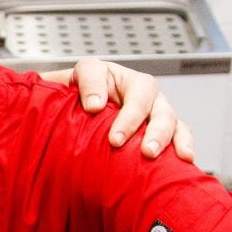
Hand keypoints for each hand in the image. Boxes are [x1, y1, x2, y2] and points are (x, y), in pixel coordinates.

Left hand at [49, 59, 194, 161]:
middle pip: (142, 92)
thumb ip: (50, 94)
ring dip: (161, 133)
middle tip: (116, 140)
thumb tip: (47, 96)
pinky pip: (181, 134)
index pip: (94, 71)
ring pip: (165, 113)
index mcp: (101, 75)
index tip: (91, 108)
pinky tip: (183, 160)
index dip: (94, 87)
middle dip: (131, 116)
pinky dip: (184, 145)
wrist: (89, 129)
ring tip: (150, 154)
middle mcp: (131, 88)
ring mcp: (152, 108)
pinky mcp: (165, 130)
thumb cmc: (73, 112)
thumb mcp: (57, 100)